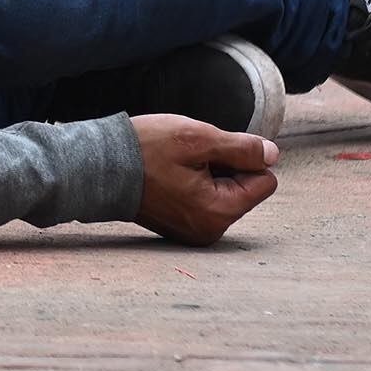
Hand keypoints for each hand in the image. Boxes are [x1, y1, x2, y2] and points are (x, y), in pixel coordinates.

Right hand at [131, 115, 279, 245]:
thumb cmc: (144, 151)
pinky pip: (206, 201)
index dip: (243, 157)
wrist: (97, 168)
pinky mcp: (182, 227)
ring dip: (209, 174)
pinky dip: (195, 184)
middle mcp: (211, 230)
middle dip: (225, 167)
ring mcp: (196, 232)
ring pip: (226, 192)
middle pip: (245, 188)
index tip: (208, 152)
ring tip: (176, 167)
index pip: (264, 180)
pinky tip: (170, 177)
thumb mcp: (198, 138)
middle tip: (187, 159)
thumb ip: (242, 148)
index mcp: (219, 212)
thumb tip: (273, 155)